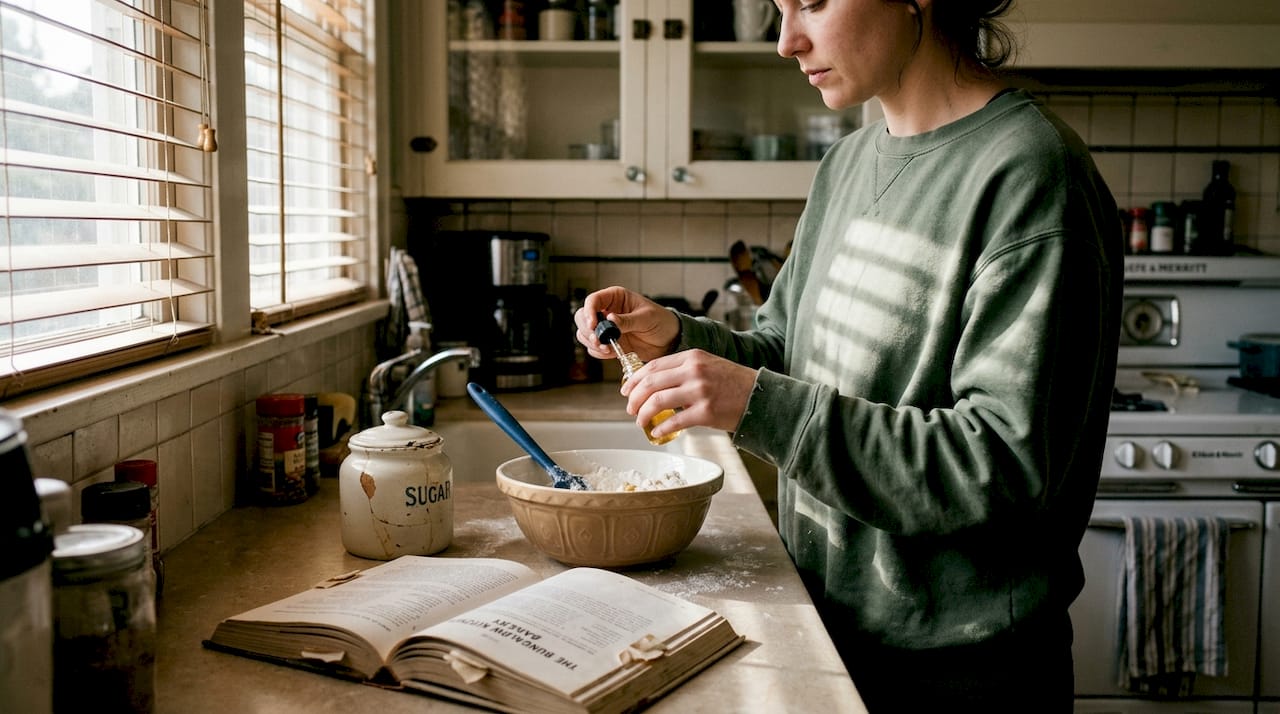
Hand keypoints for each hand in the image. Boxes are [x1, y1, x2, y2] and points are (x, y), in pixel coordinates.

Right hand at [574, 286, 680, 361]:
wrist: (669, 340)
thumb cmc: (662, 321)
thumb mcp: (646, 318)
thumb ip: (627, 320)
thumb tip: (610, 320)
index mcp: (615, 298)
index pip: (592, 300)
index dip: (589, 312)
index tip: (593, 326)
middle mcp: (607, 311)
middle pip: (582, 317)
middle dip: (588, 331)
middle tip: (599, 340)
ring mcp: (606, 328)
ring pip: (584, 334)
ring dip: (592, 343)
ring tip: (608, 349)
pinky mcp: (609, 343)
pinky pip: (594, 348)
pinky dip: (599, 352)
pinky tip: (612, 352)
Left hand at [622, 349, 756, 436]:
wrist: (759, 396)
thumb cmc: (732, 383)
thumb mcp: (707, 365)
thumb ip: (682, 370)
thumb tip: (653, 386)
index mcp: (692, 357)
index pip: (653, 366)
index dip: (635, 380)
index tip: (626, 390)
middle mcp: (694, 371)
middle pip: (651, 383)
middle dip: (634, 398)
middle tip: (630, 409)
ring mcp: (700, 392)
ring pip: (658, 402)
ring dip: (644, 414)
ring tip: (641, 421)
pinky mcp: (706, 412)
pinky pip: (674, 422)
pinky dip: (660, 428)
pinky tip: (656, 432)